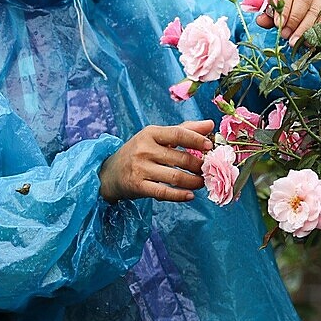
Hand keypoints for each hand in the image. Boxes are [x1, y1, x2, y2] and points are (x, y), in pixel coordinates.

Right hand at [98, 120, 213, 202]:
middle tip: (209, 170)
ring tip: (202, 182)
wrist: (110, 173)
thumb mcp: (156, 137)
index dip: (196, 140)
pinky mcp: (138, 186)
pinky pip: (164, 192)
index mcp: (150, 133)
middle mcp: (144, 149)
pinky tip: (190, 195)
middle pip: (180, 158)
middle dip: (199, 166)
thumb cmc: (139, 152)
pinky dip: (180, 195)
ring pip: (175, 176)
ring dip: (193, 181)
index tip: (210, 147)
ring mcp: (140, 168)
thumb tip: (210, 124)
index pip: (178, 133)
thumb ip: (183, 130)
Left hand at [255, 0, 320, 45]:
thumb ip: (267, 12)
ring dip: (304, 29)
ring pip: (315, 11)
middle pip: (303, 1)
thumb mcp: (273, 3)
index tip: (278, 24)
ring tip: (295, 41)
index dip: (283, 10)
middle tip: (286, 35)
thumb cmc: (284, 0)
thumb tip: (261, 21)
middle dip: (294, 21)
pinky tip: (308, 41)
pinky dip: (317, 32)